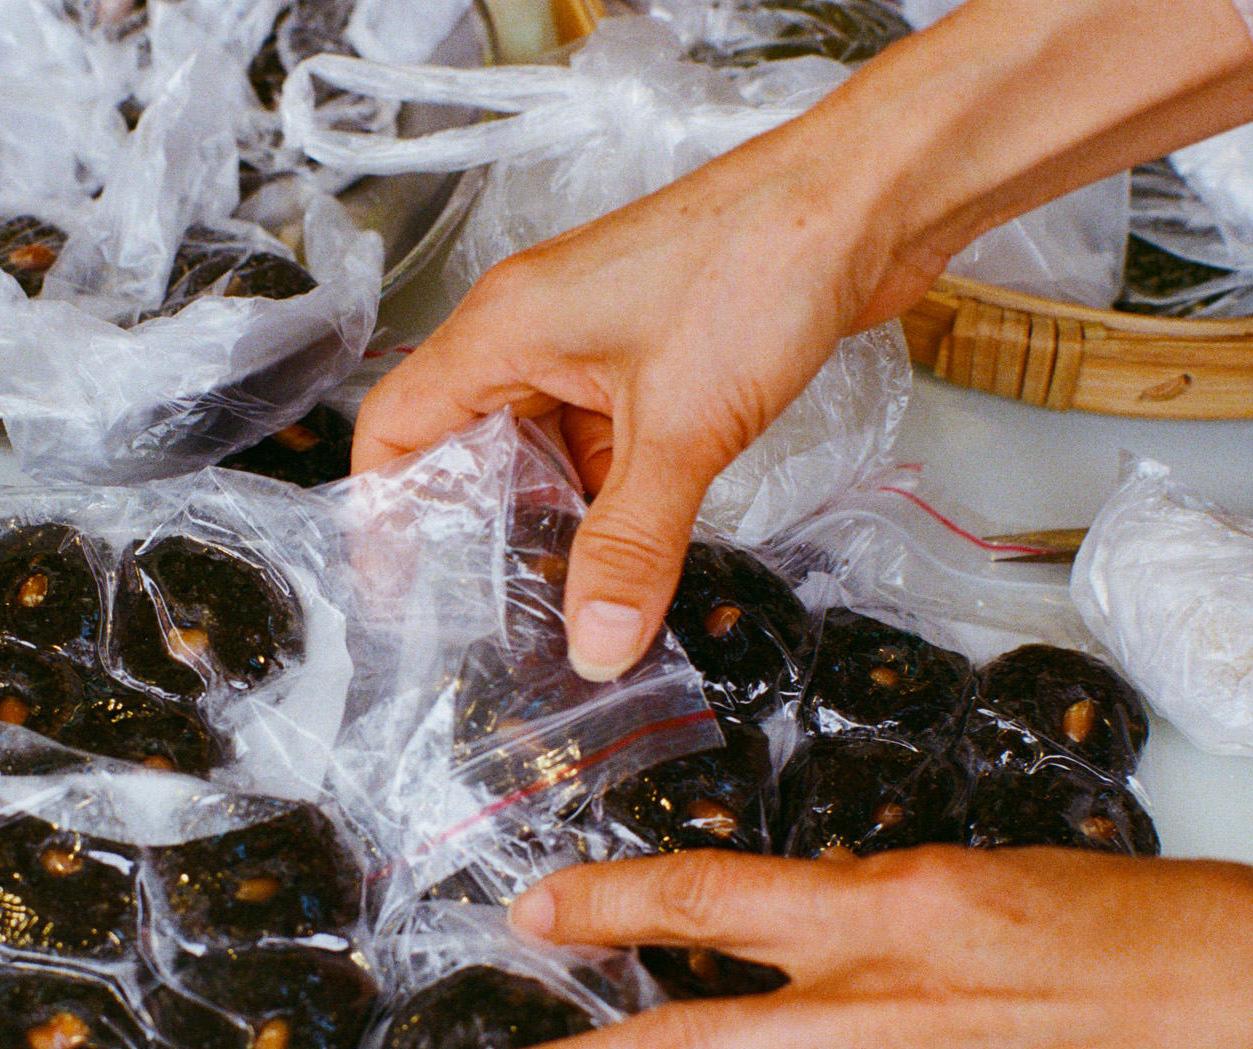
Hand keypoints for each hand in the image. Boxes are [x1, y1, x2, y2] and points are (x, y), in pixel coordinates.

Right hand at [353, 0, 1252, 682]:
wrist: (868, 202)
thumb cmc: (760, 264)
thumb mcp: (681, 430)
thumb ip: (631, 545)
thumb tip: (596, 643)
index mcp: (504, 330)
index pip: (397, 426)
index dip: (385, 511)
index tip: (398, 589)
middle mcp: (536, 335)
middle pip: (467, 449)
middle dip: (476, 533)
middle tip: (486, 618)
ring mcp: (596, 346)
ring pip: (544, 453)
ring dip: (555, 523)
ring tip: (560, 605)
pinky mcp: (654, 361)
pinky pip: (605, 445)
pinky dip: (612, 501)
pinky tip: (630, 558)